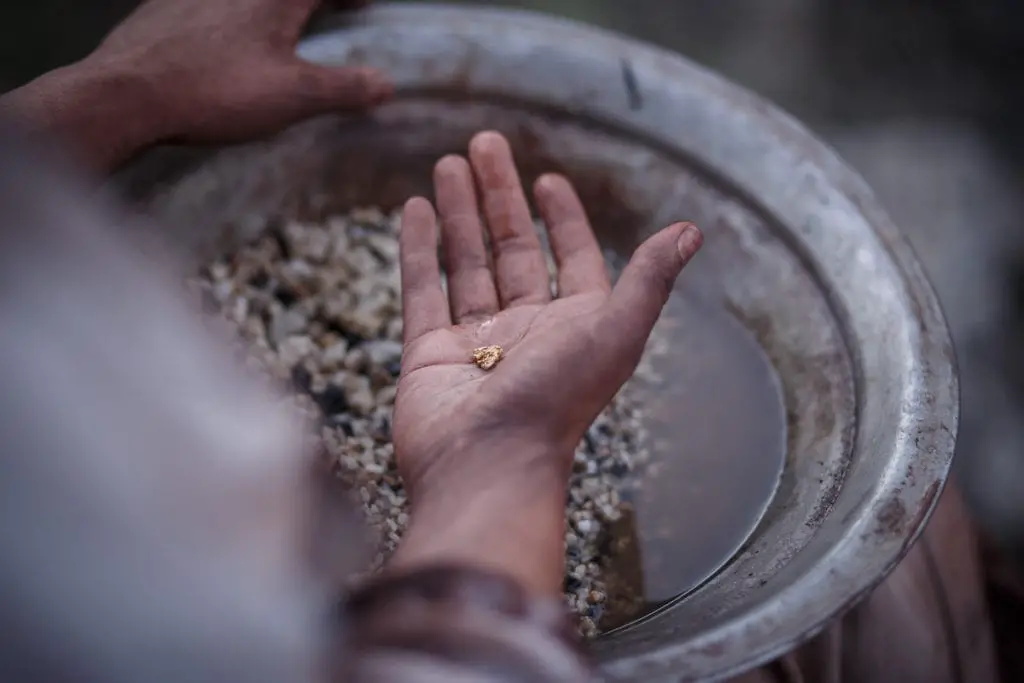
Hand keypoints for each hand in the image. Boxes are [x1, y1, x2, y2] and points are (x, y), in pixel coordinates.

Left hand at [1, 0, 388, 169]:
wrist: (126, 95)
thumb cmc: (215, 90)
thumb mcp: (293, 95)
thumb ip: (343, 88)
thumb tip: (386, 84)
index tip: (367, 5)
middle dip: (314, 4)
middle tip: (329, 13)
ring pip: (247, 2)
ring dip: (273, 12)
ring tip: (284, 28)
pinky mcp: (163, 9)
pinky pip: (212, 7)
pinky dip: (233, 17)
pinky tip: (228, 41)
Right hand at [388, 131, 701, 593]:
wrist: (487, 467)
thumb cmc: (555, 403)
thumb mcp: (615, 332)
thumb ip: (648, 280)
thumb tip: (691, 231)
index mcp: (575, 326)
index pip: (571, 258)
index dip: (563, 218)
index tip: (548, 180)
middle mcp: (527, 330)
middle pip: (511, 248)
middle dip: (498, 195)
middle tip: (483, 143)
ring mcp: (474, 341)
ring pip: (466, 262)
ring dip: (459, 212)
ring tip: (447, 163)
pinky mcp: (428, 352)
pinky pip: (423, 290)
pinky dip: (419, 249)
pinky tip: (416, 210)